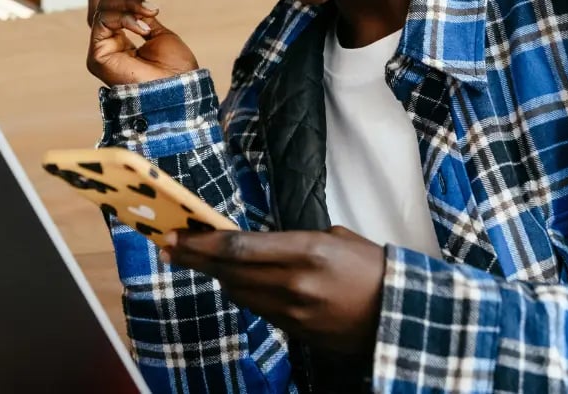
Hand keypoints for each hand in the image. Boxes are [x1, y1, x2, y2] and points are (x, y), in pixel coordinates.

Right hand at [86, 0, 198, 85]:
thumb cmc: (175, 68)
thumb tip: (134, 4)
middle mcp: (107, 49)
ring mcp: (100, 53)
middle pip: (105, 7)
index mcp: (121, 45)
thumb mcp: (159, 35)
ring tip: (153, 9)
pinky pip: (103, 21)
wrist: (179, 90)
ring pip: (104, 10)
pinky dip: (125, 17)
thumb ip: (141, 19)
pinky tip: (144, 26)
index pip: (105, 14)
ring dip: (131, 2)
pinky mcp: (96, 57)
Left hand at [163, 226, 385, 355]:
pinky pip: (257, 309)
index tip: (176, 235)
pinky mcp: (295, 332)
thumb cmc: (371, 268)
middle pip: (229, 271)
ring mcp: (293, 312)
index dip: (202, 243)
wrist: (399, 314)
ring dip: (215, 276)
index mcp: (307, 250)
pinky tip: (232, 281)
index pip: (239, 247)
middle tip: (168, 246)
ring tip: (196, 260)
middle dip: (194, 258)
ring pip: (237, 292)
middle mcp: (294, 282)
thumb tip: (261, 243)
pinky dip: (241, 293)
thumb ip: (294, 239)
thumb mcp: (335, 237)